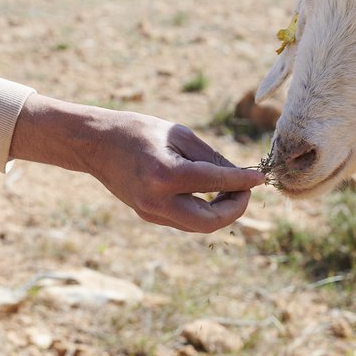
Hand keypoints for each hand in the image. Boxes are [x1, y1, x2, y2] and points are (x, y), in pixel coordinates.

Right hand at [10, 95, 264, 232]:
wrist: (94, 143)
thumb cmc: (138, 131)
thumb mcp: (178, 134)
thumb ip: (210, 156)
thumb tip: (239, 175)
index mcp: (166, 174)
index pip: (216, 183)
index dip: (243, 182)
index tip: (261, 178)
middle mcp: (157, 200)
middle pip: (209, 222)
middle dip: (235, 209)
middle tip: (247, 191)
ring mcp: (150, 212)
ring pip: (198, 225)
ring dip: (221, 212)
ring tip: (232, 190)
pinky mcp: (148, 215)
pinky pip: (184, 220)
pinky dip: (203, 210)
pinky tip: (211, 194)